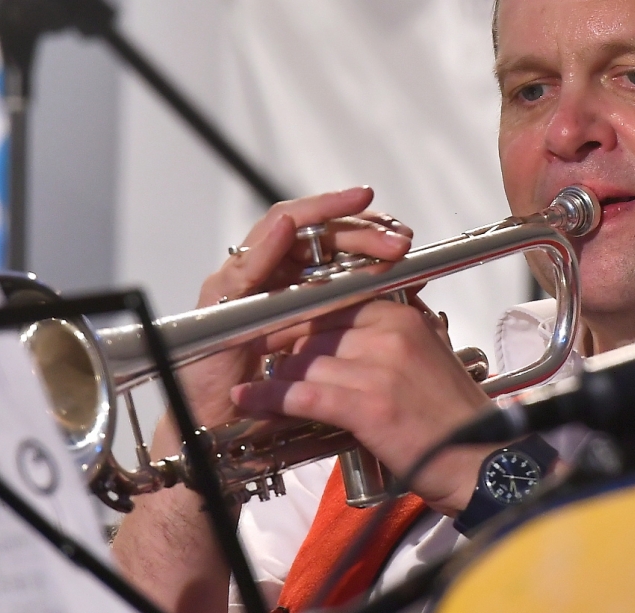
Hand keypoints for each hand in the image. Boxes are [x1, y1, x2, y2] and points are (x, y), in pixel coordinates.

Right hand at [152, 187, 412, 455]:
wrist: (226, 425)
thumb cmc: (276, 388)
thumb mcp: (330, 346)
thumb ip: (359, 313)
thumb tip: (414, 287)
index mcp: (298, 280)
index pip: (335, 239)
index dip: (369, 231)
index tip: (404, 235)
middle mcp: (271, 272)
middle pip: (316, 229)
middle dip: (357, 225)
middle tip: (395, 235)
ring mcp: (244, 279)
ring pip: (282, 229)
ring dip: (321, 218)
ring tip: (356, 209)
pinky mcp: (220, 297)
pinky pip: (245, 264)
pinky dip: (265, 244)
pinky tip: (288, 227)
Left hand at [229, 296, 495, 515]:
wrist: (482, 460)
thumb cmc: (454, 419)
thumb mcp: (426, 359)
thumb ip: (389, 341)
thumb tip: (344, 340)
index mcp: (403, 317)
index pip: (335, 303)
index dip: (299, 319)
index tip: (275, 331)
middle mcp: (390, 333)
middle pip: (314, 330)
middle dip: (280, 346)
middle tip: (255, 358)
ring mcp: (379, 367)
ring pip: (304, 362)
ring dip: (273, 376)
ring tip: (251, 389)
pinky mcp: (368, 404)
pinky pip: (303, 394)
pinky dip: (271, 398)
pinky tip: (251, 401)